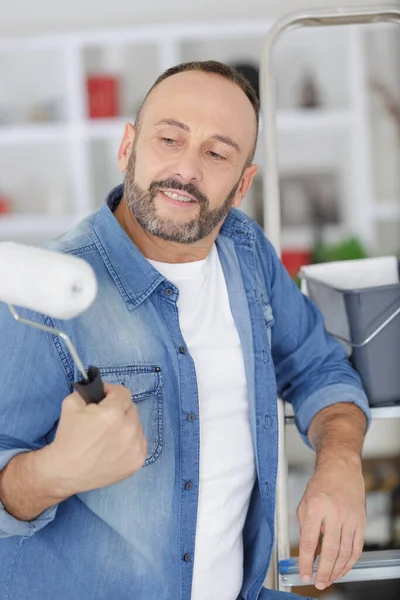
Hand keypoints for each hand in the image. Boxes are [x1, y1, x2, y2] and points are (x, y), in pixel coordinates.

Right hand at [47, 382, 146, 496]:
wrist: (65, 472)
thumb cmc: (67, 438)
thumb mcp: (71, 404)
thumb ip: (88, 391)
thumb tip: (100, 389)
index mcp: (113, 413)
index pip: (123, 392)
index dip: (111, 392)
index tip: (103, 397)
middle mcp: (129, 429)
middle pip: (131, 408)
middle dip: (119, 409)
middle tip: (104, 417)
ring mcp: (135, 446)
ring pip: (137, 425)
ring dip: (126, 425)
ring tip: (109, 434)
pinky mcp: (138, 460)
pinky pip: (140, 442)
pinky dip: (130, 441)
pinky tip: (115, 446)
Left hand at [297, 455, 365, 589]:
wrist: (341, 469)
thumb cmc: (320, 485)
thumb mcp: (304, 503)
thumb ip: (305, 527)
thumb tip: (308, 552)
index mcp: (315, 508)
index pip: (308, 542)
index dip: (305, 562)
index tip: (304, 573)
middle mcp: (334, 514)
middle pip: (329, 551)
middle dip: (323, 571)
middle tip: (318, 583)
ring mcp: (349, 518)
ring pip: (344, 552)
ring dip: (336, 570)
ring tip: (329, 579)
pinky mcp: (361, 522)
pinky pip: (356, 547)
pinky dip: (350, 562)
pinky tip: (343, 568)